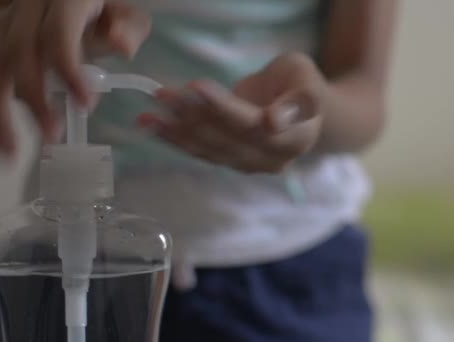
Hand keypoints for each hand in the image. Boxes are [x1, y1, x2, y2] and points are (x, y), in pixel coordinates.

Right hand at [0, 0, 150, 155]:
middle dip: (34, 98)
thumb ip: (129, 28)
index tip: (85, 104)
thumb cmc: (100, 7)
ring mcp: (3, 20)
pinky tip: (0, 131)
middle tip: (52, 134)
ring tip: (10, 150)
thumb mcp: (126, 12)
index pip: (57, 33)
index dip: (68, 70)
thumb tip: (123, 46)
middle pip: (17, 51)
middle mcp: (26, 7)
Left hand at [138, 53, 326, 173]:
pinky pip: (199, 151)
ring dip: (176, 130)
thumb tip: (274, 122)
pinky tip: (150, 126)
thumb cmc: (299, 83)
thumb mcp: (306, 78)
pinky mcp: (228, 161)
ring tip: (148, 113)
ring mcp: (248, 164)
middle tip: (162, 93)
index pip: (252, 124)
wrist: (292, 103)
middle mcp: (271, 160)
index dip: (223, 107)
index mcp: (295, 140)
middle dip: (190, 115)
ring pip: (208, 147)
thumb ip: (300, 100)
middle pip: (225, 138)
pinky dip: (174, 139)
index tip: (195, 86)